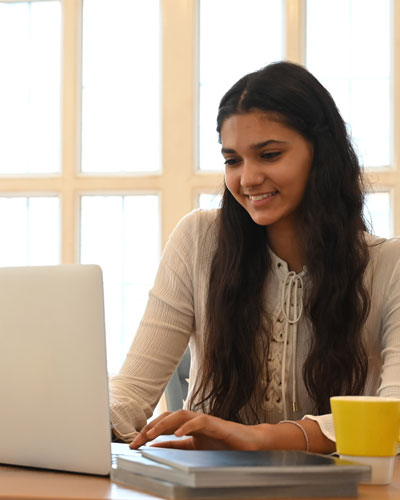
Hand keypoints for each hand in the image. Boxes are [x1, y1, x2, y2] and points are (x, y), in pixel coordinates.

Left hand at [129, 410, 271, 449]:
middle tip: (137, 440)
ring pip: (180, 415)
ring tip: (151, 434)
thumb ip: (176, 447)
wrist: (248, 444)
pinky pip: (199, 421)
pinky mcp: (215, 423)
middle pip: (167, 417)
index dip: (147, 432)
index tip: (134, 445)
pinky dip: (187, 426)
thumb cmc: (223, 445)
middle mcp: (193, 420)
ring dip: (164, 423)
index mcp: (187, 426)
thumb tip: (155, 447)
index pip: (163, 424)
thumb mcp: (194, 449)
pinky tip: (178, 433)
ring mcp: (204, 420)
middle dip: (150, 427)